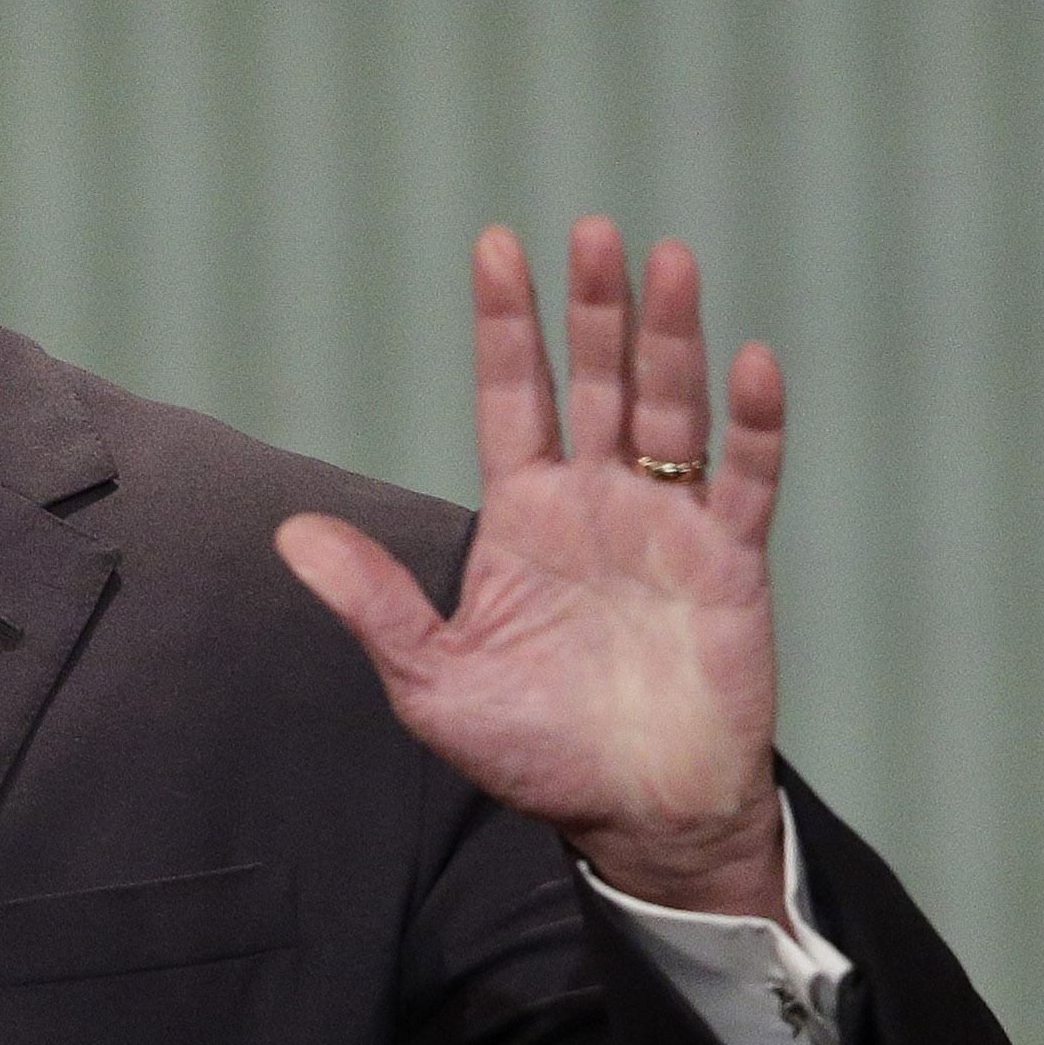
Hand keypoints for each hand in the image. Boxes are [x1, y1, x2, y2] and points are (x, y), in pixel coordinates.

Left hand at [274, 219, 787, 920]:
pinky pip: (746, 478)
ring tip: (666, 261)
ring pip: (671, 409)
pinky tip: (750, 364)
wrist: (636, 813)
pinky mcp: (731, 561)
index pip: (512, 395)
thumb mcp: (432, 680)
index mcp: (524, 517)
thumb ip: (373, 604)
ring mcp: (668, 525)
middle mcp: (596, 503)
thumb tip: (290, 536)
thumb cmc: (532, 749)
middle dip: (594, 309)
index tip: (498, 245)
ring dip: (671, 339)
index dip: (506, 324)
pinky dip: (753, 423)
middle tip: (593, 231)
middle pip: (598, 382)